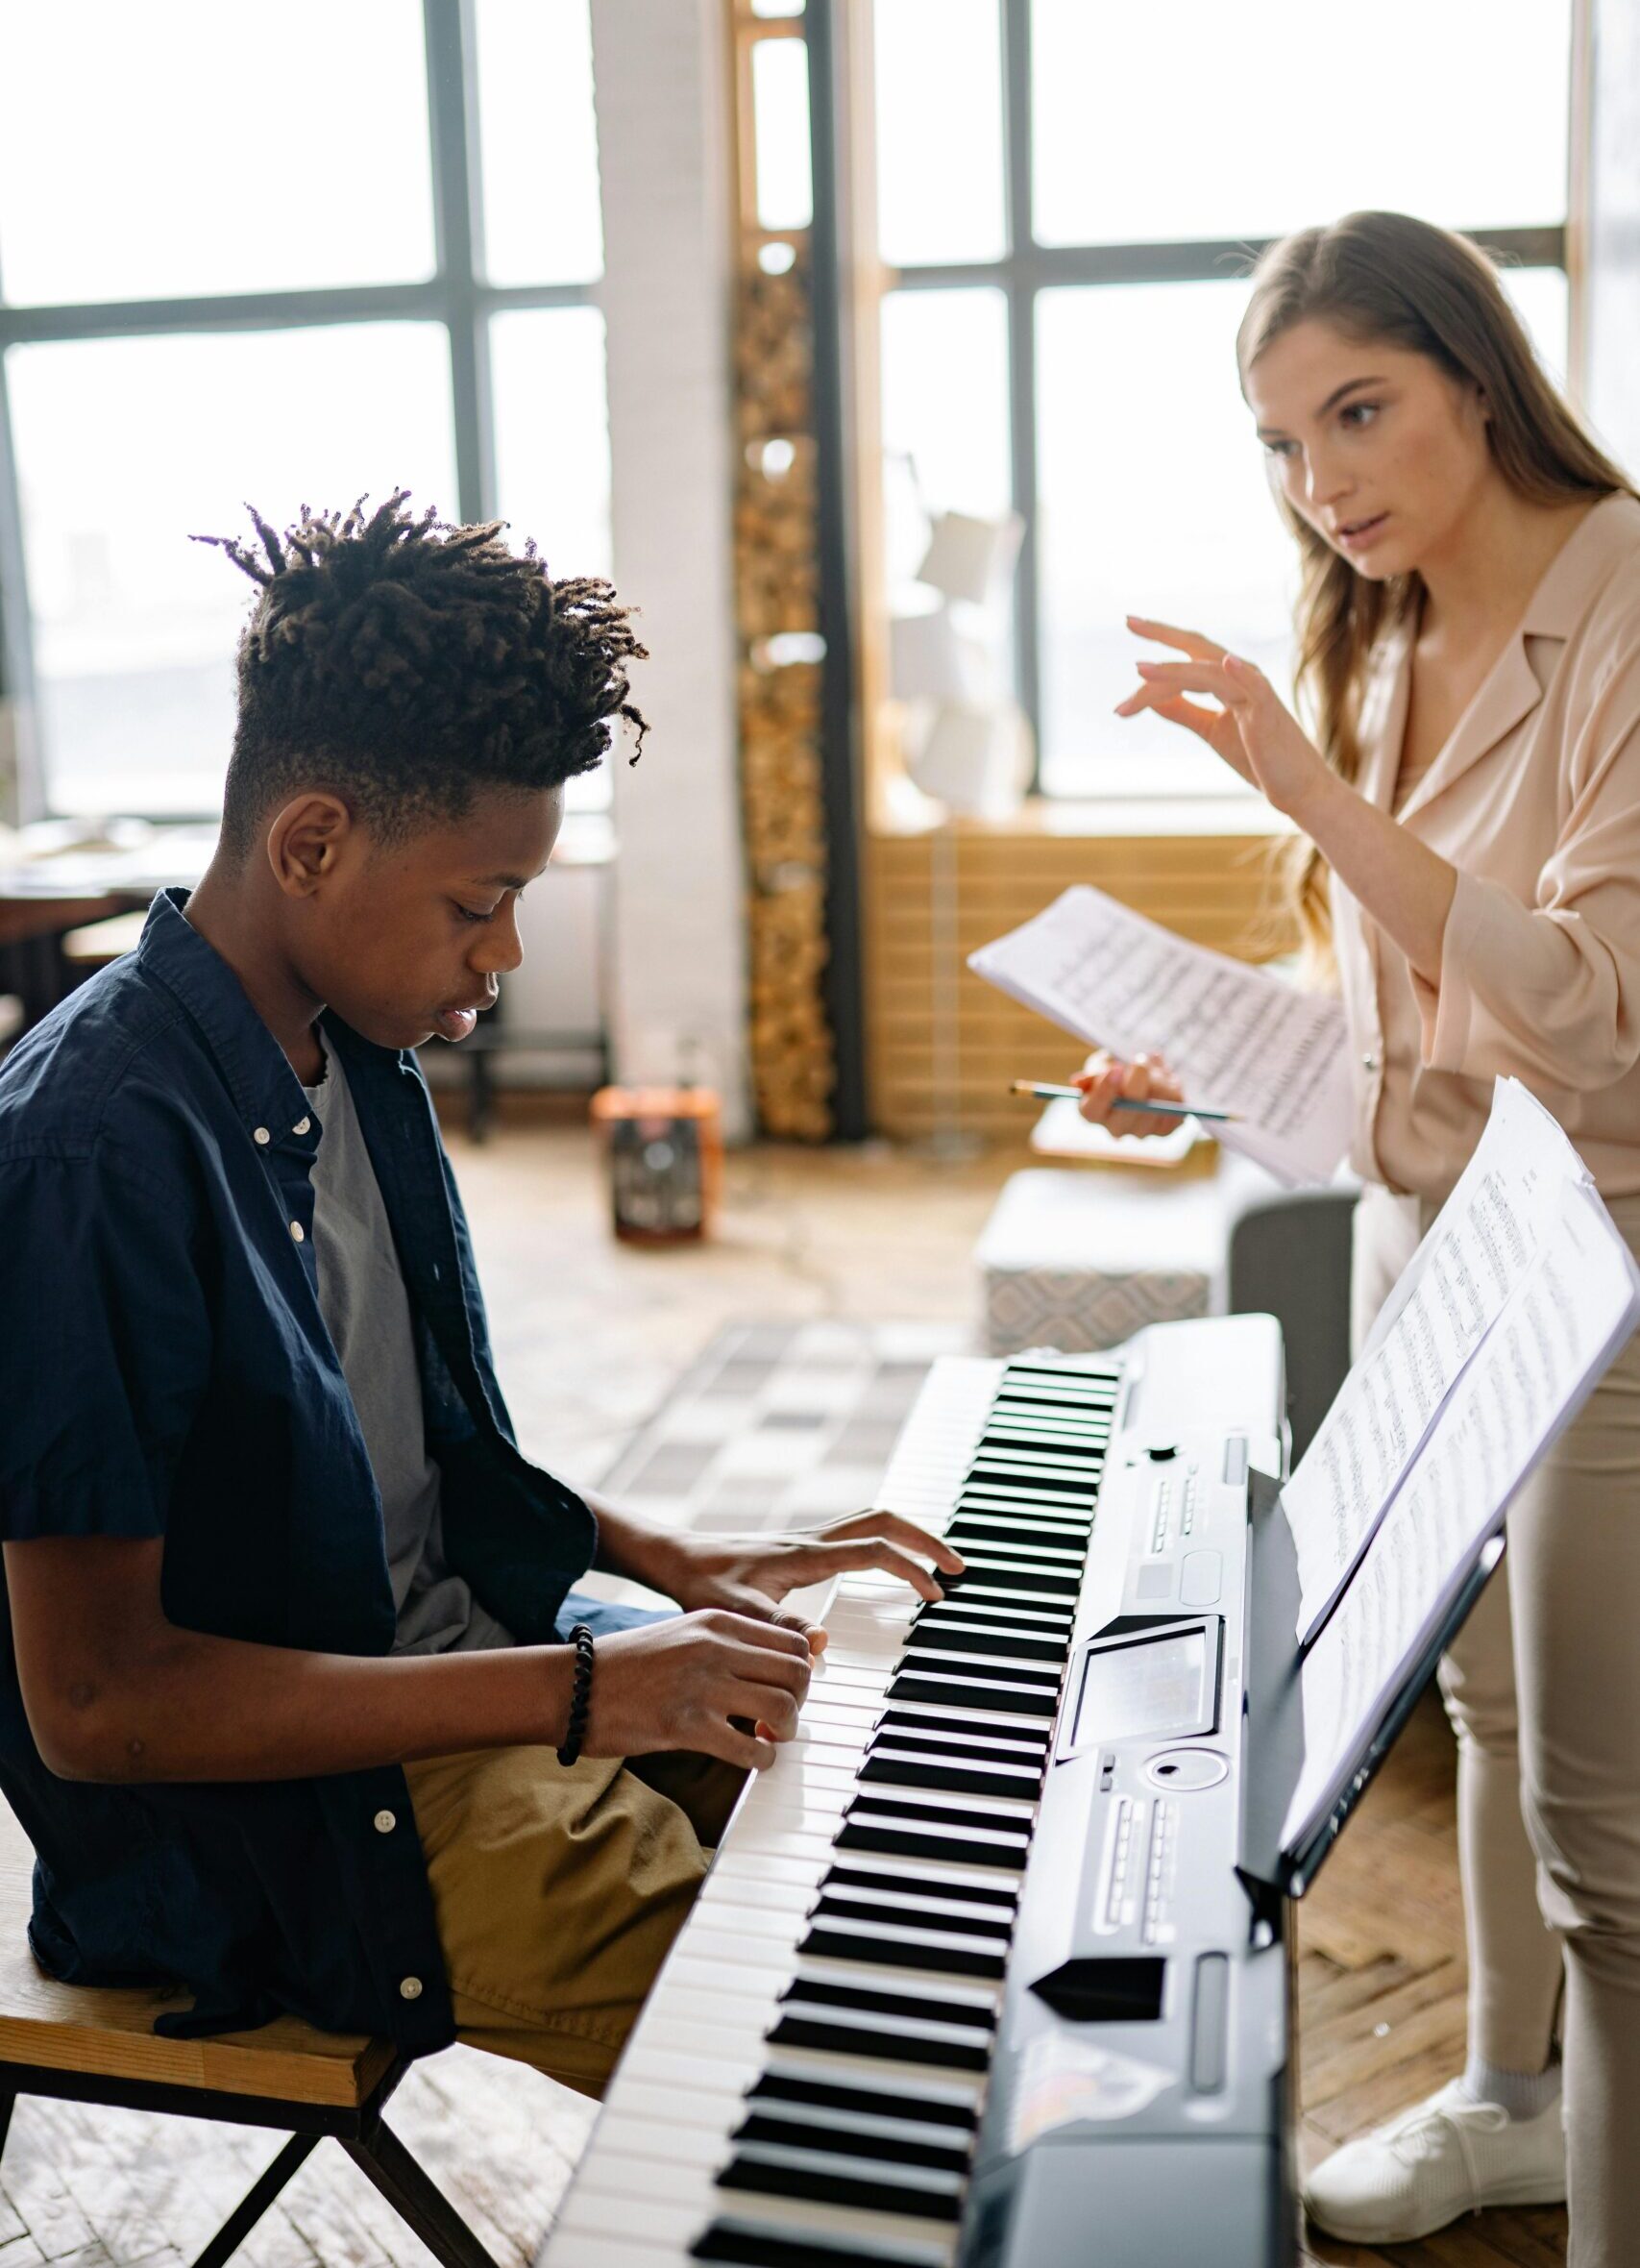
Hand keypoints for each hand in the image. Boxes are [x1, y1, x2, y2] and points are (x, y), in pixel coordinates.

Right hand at [579, 1610, 813, 1770]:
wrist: (572, 1686)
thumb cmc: (626, 1666)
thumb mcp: (683, 1635)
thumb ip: (727, 1645)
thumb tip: (773, 1671)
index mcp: (717, 1621)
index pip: (794, 1641)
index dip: (801, 1673)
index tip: (787, 1691)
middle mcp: (715, 1647)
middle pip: (797, 1673)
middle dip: (799, 1703)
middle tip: (780, 1721)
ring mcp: (701, 1685)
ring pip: (782, 1709)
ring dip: (784, 1733)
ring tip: (766, 1740)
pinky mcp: (685, 1726)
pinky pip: (750, 1749)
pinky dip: (761, 1761)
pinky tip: (751, 1760)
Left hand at [656, 1512, 966, 1652]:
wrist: (675, 1559)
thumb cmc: (701, 1585)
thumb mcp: (735, 1614)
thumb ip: (777, 1627)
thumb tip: (822, 1643)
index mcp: (805, 1555)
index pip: (875, 1552)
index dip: (911, 1569)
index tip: (936, 1594)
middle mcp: (812, 1541)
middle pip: (884, 1521)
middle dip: (926, 1540)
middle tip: (958, 1565)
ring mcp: (808, 1541)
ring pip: (872, 1522)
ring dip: (908, 1536)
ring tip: (936, 1562)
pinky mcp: (801, 1549)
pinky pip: (856, 1535)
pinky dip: (884, 1543)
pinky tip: (887, 1565)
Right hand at [1073, 1048, 1184, 1140]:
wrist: (1141, 1078)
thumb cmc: (1115, 1071)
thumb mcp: (1100, 1065)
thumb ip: (1093, 1072)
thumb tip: (1078, 1082)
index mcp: (1093, 1112)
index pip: (1093, 1110)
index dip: (1104, 1091)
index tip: (1115, 1069)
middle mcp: (1115, 1129)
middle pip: (1127, 1112)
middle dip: (1138, 1081)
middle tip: (1141, 1058)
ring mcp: (1141, 1132)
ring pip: (1155, 1106)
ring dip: (1159, 1078)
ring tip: (1154, 1064)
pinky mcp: (1165, 1129)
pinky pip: (1175, 1106)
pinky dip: (1173, 1087)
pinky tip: (1166, 1080)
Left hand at [1116, 615, 1330, 819]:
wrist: (1296, 788)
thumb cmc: (1259, 759)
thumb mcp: (1211, 730)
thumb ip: (1183, 711)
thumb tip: (1150, 696)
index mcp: (1228, 680)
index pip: (1187, 659)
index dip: (1158, 656)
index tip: (1129, 648)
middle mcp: (1241, 676)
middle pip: (1196, 648)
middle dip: (1162, 633)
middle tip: (1129, 621)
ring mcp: (1255, 689)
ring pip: (1206, 671)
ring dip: (1172, 671)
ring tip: (1139, 670)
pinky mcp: (1267, 709)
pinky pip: (1252, 684)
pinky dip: (1239, 671)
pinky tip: (1223, 661)